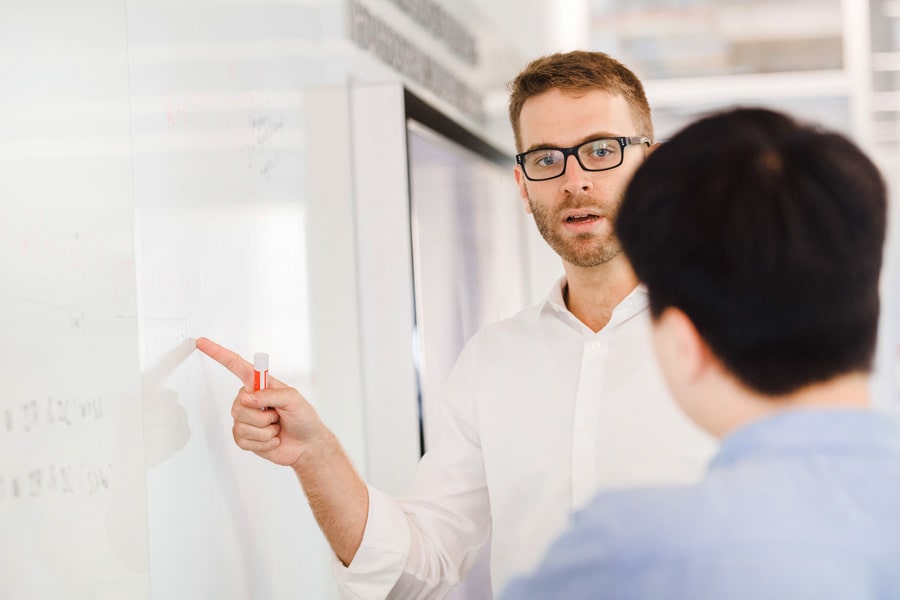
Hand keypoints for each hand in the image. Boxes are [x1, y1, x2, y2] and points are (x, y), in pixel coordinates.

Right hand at [195, 337, 325, 467]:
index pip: (236, 366)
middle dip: (263, 415)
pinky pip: (244, 439)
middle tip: (277, 416)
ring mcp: (245, 419)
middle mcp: (250, 400)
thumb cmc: (303, 418)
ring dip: (266, 430)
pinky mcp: (244, 437)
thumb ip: (270, 394)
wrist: (306, 444)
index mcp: (260, 385)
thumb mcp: (293, 398)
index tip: (202, 342)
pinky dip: (263, 442)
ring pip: (242, 423)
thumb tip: (247, 398)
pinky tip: (272, 439)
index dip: (218, 354)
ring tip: (276, 427)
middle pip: (239, 404)